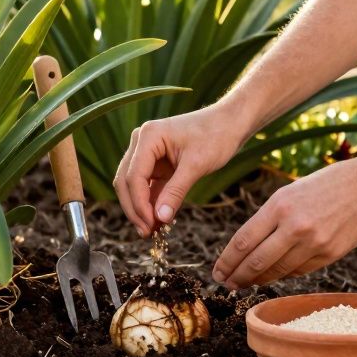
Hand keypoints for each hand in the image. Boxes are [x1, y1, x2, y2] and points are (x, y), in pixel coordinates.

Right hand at [114, 105, 248, 237]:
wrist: (230, 124)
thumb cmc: (215, 136)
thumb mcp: (196, 166)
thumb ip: (175, 192)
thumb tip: (159, 219)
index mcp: (148, 136)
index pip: (133, 176)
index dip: (138, 204)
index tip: (149, 225)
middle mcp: (142, 142)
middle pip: (126, 181)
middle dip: (135, 209)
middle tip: (146, 233)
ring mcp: (147, 152)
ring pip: (133, 185)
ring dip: (141, 208)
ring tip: (152, 231)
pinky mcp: (156, 163)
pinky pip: (147, 186)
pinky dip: (151, 203)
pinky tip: (158, 220)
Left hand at [212, 156, 356, 288]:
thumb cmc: (328, 183)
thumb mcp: (292, 191)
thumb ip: (271, 217)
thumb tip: (249, 246)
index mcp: (279, 205)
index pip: (243, 240)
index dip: (227, 261)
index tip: (217, 272)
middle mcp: (294, 226)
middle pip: (256, 261)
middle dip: (237, 276)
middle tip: (225, 284)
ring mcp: (313, 243)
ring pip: (277, 271)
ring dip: (258, 280)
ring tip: (245, 284)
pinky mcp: (330, 255)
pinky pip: (299, 271)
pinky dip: (283, 275)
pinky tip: (273, 277)